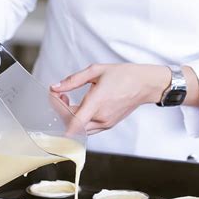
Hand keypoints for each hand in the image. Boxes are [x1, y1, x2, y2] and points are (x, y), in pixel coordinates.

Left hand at [50, 63, 167, 134]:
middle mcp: (101, 117)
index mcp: (97, 102)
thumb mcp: (96, 71)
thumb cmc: (123, 75)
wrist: (144, 84)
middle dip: (61, 109)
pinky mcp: (108, 125)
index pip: (74, 124)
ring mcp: (106, 123)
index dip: (59, 119)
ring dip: (69, 115)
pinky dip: (80, 119)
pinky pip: (88, 127)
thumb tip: (55, 87)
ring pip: (79, 128)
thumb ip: (73, 80)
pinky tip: (80, 105)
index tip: (53, 101)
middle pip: (72, 123)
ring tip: (68, 98)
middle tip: (60, 93)